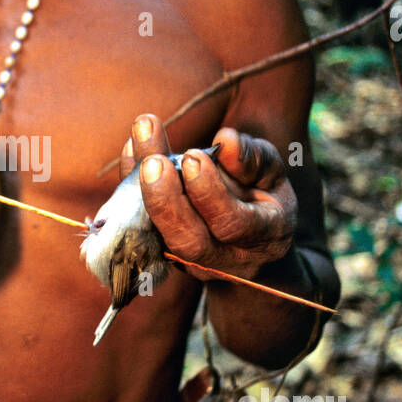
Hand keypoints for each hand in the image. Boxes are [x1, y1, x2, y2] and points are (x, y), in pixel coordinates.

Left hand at [119, 114, 296, 280]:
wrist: (250, 241)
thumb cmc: (263, 196)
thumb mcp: (271, 175)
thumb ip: (253, 158)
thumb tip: (226, 139)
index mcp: (262, 238)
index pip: (232, 224)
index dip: (209, 193)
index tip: (193, 156)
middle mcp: (225, 259)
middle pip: (189, 242)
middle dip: (167, 200)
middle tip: (154, 161)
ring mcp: (190, 262)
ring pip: (160, 237)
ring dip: (142, 190)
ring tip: (137, 141)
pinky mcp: (164, 252)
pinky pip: (140, 224)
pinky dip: (131, 186)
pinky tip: (131, 147)